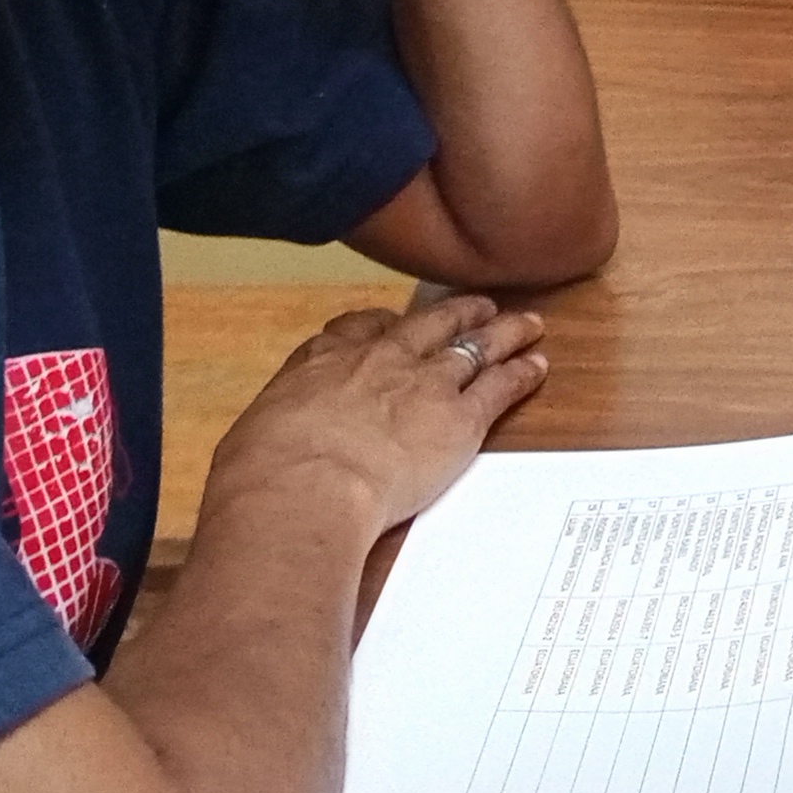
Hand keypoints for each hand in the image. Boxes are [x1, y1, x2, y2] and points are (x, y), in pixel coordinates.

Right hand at [192, 291, 545, 547]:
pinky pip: (501, 386)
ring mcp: (425, 383)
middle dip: (456, 313)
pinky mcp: (461, 418)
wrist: (305, 486)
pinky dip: (522, 374)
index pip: (360, 328)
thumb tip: (265, 448)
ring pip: (475, 345)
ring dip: (503, 332)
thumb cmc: (264, 473)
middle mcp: (380, 360)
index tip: (395, 324)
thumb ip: (275, 432)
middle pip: (428, 324)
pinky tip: (537, 366)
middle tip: (477, 305)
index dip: (385, 325)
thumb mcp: (256, 438)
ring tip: (525, 323)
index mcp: (323, 362)